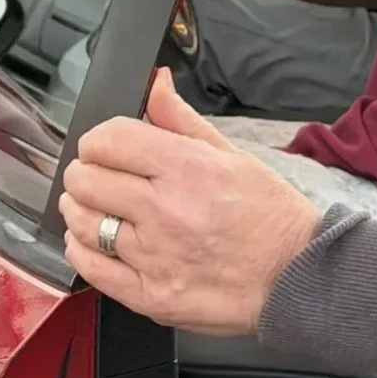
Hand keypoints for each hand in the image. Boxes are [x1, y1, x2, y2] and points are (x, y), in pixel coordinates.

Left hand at [61, 67, 320, 334]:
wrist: (295, 275)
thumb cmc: (269, 214)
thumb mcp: (232, 154)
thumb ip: (181, 119)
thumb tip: (154, 82)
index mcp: (187, 168)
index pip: (107, 140)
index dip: (99, 140)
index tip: (106, 147)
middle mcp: (165, 211)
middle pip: (85, 180)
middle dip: (86, 172)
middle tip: (101, 177)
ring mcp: (153, 257)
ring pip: (81, 222)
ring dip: (81, 209)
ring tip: (98, 207)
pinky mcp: (148, 295)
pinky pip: (89, 267)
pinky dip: (82, 249)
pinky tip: (96, 241)